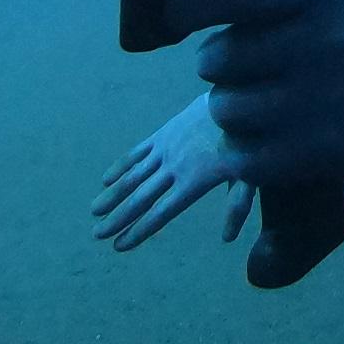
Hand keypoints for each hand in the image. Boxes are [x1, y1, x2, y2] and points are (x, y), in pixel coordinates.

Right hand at [92, 92, 256, 250]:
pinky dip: (121, 166)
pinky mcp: (162, 134)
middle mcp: (174, 167)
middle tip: (97, 234)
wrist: (234, 98)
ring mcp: (165, 149)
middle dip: (118, 218)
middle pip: (140, 198)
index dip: (140, 230)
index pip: (161, 212)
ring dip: (112, 194)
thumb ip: (237, 206)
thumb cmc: (246, 141)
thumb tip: (227, 239)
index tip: (119, 245)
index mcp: (194, 181)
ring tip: (95, 211)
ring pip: (133, 176)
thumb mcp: (249, 175)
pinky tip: (106, 179)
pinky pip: (137, 152)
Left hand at [149, 0, 343, 191]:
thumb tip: (191, 4)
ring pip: (226, 110)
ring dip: (228, 109)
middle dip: (215, 66)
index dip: (186, 10)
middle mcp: (321, 44)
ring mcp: (322, 101)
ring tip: (251, 105)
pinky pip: (246, 159)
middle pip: (217, 59)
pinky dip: (242, 152)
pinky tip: (259, 140)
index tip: (175, 19)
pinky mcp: (324, 150)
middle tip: (235, 69)